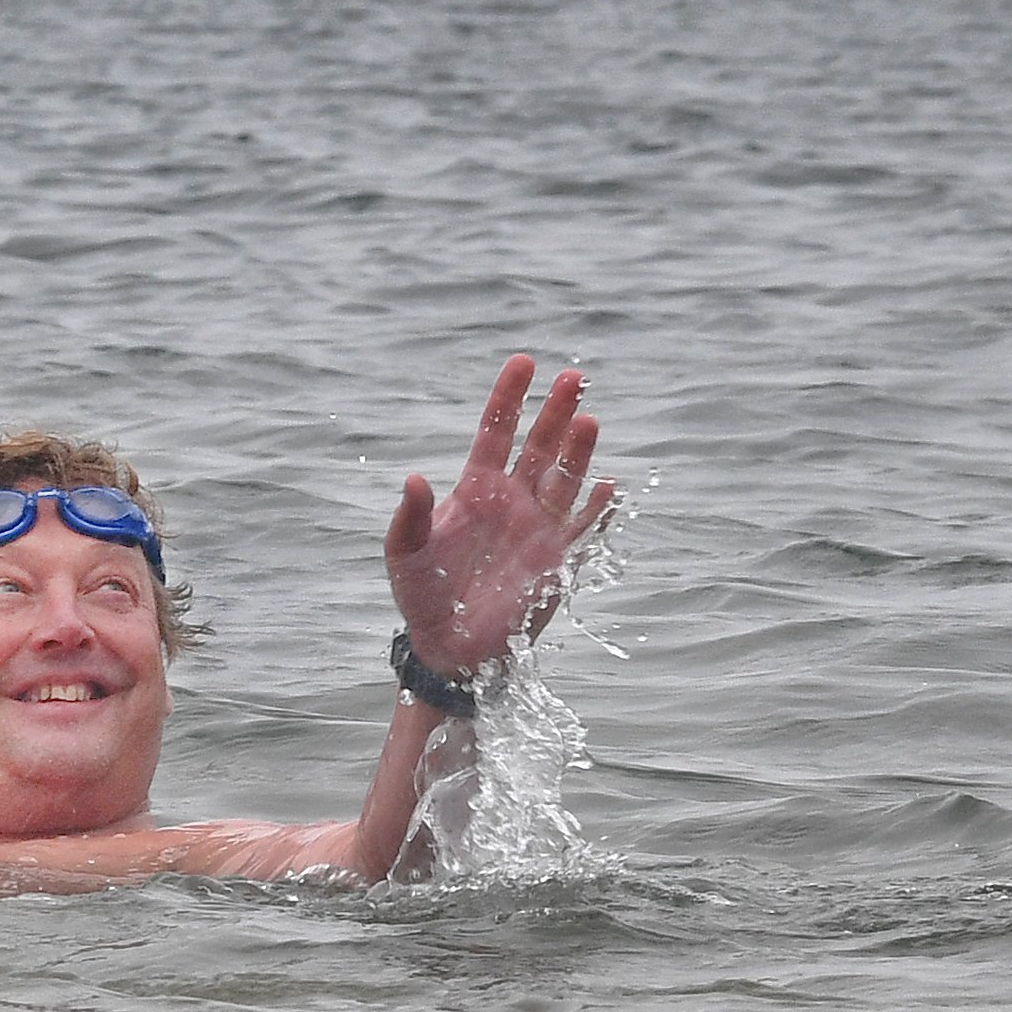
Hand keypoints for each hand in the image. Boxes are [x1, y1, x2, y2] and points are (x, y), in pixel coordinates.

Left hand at [383, 354, 613, 678]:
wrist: (449, 649)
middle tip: (574, 377)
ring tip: (589, 419)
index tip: (524, 362)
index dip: (510, 396)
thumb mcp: (404, 553)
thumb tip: (413, 477)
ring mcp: (538, 528)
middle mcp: (512, 500)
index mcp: (476, 488)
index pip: (497, 430)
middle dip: (556, 411)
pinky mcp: (557, 561)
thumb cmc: (421, 595)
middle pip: (540, 445)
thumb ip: (409, 515)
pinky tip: (608, 484)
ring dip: (578, 451)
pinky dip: (597, 508)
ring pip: (565, 478)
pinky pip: (583, 529)